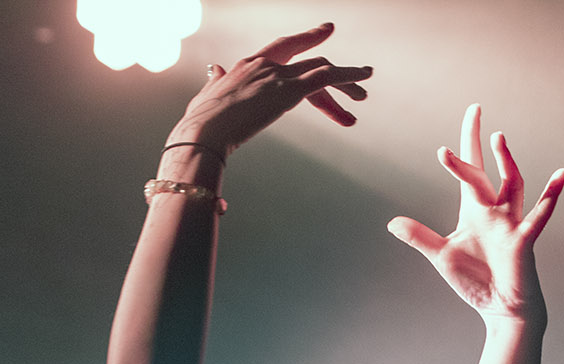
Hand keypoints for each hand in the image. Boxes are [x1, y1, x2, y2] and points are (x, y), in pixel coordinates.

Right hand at [166, 23, 371, 156]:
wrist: (204, 132)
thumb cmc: (201, 122)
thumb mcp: (207, 95)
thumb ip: (215, 80)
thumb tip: (215, 70)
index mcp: (248, 64)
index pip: (284, 48)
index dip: (307, 39)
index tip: (326, 31)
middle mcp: (266, 65)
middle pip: (309, 63)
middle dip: (334, 74)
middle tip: (357, 80)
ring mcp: (278, 76)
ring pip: (323, 69)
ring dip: (347, 81)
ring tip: (363, 94)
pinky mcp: (289, 91)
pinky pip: (326, 79)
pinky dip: (347, 80)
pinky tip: (360, 89)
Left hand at [389, 105, 563, 323]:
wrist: (502, 307)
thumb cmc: (476, 280)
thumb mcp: (442, 256)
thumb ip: (420, 237)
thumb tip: (392, 223)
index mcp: (475, 210)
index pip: (470, 170)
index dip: (467, 143)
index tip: (471, 113)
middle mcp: (495, 210)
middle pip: (484, 171)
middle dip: (476, 145)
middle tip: (473, 113)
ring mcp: (511, 223)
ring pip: (512, 184)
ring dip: (506, 162)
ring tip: (498, 139)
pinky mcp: (523, 240)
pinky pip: (538, 215)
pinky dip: (550, 196)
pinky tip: (561, 176)